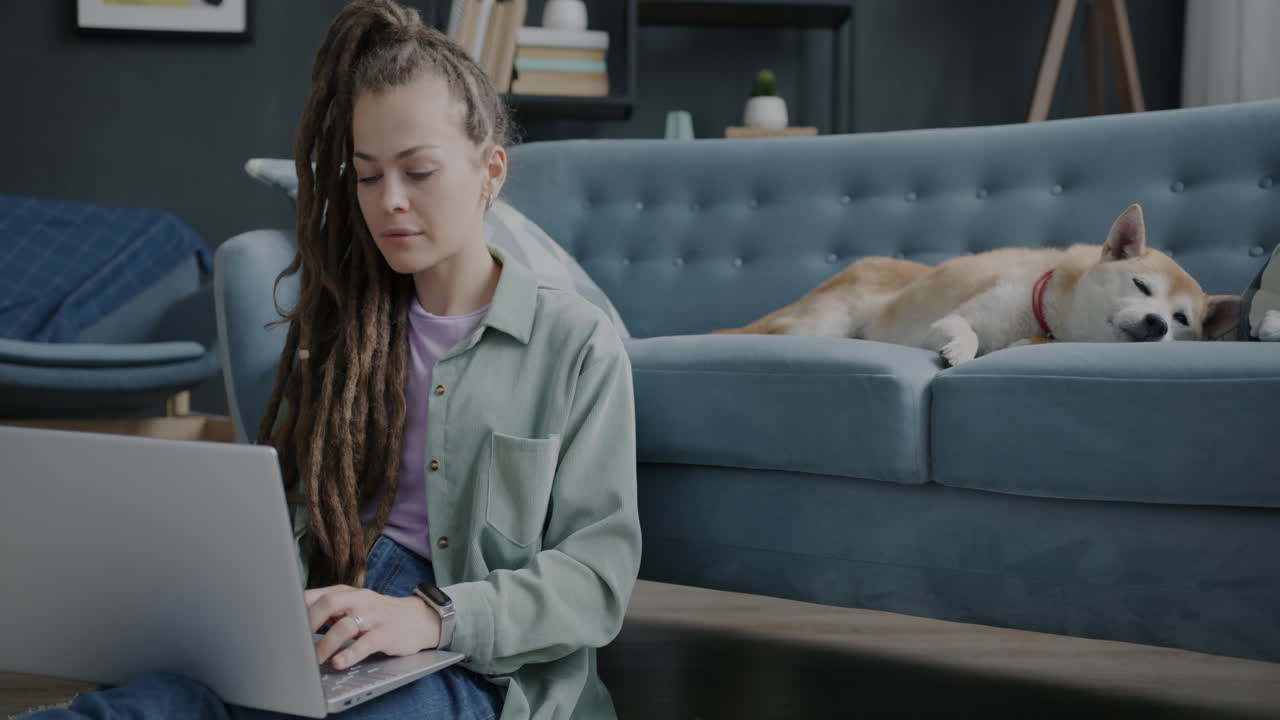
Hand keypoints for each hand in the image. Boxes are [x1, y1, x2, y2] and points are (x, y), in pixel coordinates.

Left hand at [306, 585, 440, 669]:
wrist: (420, 618)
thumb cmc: (379, 615)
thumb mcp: (355, 607)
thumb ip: (329, 612)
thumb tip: (296, 622)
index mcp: (349, 593)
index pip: (319, 594)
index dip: (298, 606)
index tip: (283, 621)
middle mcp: (361, 600)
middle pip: (330, 602)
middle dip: (309, 621)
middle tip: (295, 641)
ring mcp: (375, 616)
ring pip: (346, 625)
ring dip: (326, 644)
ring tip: (314, 661)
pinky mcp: (388, 633)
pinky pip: (367, 643)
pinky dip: (351, 654)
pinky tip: (339, 663)